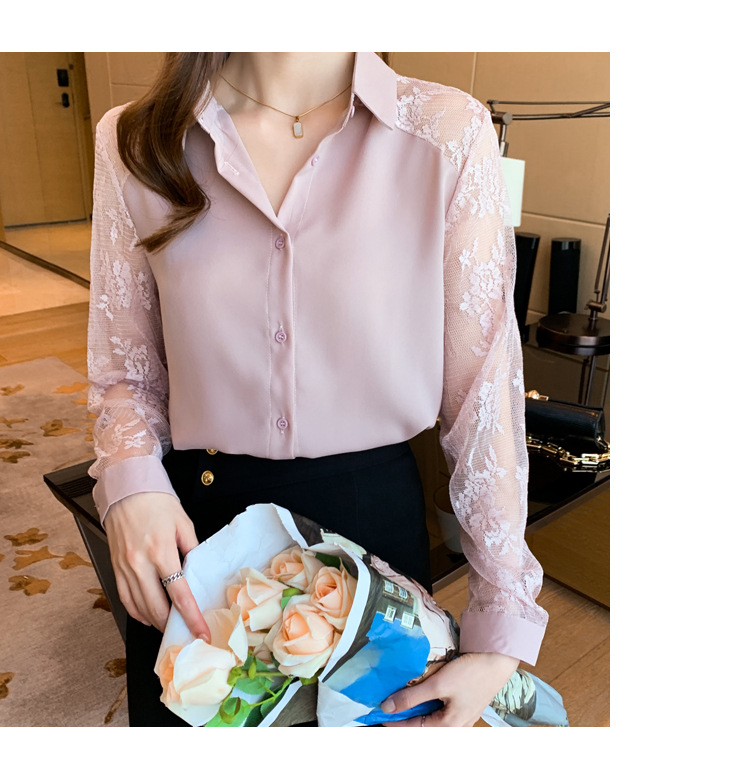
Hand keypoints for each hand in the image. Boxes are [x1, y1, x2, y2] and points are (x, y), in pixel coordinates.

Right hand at [104, 492, 209, 641]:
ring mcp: (124, 568)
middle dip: (173, 625)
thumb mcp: (183, 523)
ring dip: (155, 622)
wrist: (126, 489)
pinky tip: (148, 614)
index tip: (201, 631)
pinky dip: (138, 612)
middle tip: (187, 631)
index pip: (179, 594)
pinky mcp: (115, 568)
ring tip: (170, 625)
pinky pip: (125, 599)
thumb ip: (192, 549)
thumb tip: (198, 572)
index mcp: (161, 551)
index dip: (192, 617)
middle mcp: (139, 564)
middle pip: (156, 608)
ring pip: (139, 608)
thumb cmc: (155, 502)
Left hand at [381, 652, 519, 726]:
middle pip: (425, 726)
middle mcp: (457, 726)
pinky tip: (423, 692)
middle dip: (406, 717)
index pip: (414, 728)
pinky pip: (443, 709)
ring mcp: (462, 715)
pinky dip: (430, 703)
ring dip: (418, 709)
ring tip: (402, 699)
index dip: (395, 721)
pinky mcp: (465, 704)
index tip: (379, 715)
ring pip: (434, 717)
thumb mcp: (438, 685)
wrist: (497, 660)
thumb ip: (412, 697)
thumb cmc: (471, 673)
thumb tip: (388, 707)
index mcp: (449, 726)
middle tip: (389, 707)